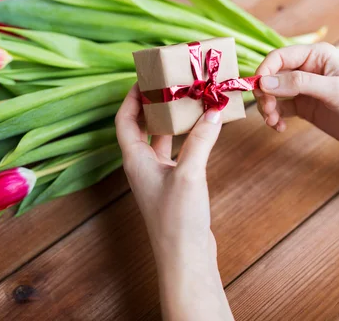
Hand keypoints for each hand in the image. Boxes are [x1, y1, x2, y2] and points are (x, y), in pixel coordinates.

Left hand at [116, 85, 233, 320]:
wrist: (185, 258)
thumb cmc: (177, 220)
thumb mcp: (189, 174)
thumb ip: (200, 140)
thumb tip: (214, 111)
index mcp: (134, 160)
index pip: (124, 120)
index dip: (131, 98)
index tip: (144, 79)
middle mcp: (142, 166)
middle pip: (142, 126)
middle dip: (154, 105)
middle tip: (170, 86)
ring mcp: (158, 176)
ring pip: (161, 139)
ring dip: (172, 120)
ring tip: (189, 101)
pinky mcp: (174, 185)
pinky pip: (176, 152)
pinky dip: (186, 138)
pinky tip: (202, 130)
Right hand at [254, 43, 338, 156]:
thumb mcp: (334, 91)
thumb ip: (298, 84)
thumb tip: (263, 82)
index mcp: (317, 55)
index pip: (278, 57)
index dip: (264, 72)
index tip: (258, 91)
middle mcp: (309, 69)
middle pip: (272, 76)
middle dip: (264, 93)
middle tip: (267, 111)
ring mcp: (307, 90)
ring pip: (273, 94)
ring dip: (267, 107)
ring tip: (273, 122)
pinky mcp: (307, 108)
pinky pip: (281, 109)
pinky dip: (275, 117)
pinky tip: (279, 127)